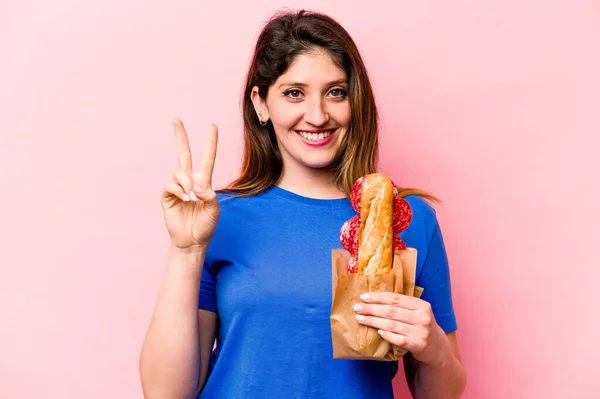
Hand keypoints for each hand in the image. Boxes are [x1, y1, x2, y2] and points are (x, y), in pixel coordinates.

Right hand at [161, 119, 219, 250]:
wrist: (193, 241)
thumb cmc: (206, 226)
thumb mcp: (214, 209)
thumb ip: (209, 195)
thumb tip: (196, 185)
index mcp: (204, 182)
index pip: (207, 158)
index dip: (210, 143)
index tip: (213, 126)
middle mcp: (189, 181)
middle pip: (183, 154)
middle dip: (180, 136)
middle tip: (176, 119)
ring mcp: (177, 188)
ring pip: (179, 172)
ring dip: (187, 182)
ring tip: (191, 197)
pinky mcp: (167, 196)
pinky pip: (171, 184)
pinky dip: (179, 190)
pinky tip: (185, 199)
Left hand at [353, 292, 449, 365]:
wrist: (437, 348)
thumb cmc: (421, 326)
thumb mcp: (418, 312)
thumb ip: (403, 305)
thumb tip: (375, 297)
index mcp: (421, 305)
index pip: (395, 298)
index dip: (378, 297)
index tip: (363, 296)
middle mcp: (423, 317)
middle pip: (391, 311)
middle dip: (371, 309)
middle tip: (357, 308)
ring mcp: (421, 332)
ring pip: (391, 325)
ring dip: (373, 321)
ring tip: (360, 319)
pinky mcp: (418, 345)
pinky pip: (398, 339)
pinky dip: (387, 335)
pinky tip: (377, 332)